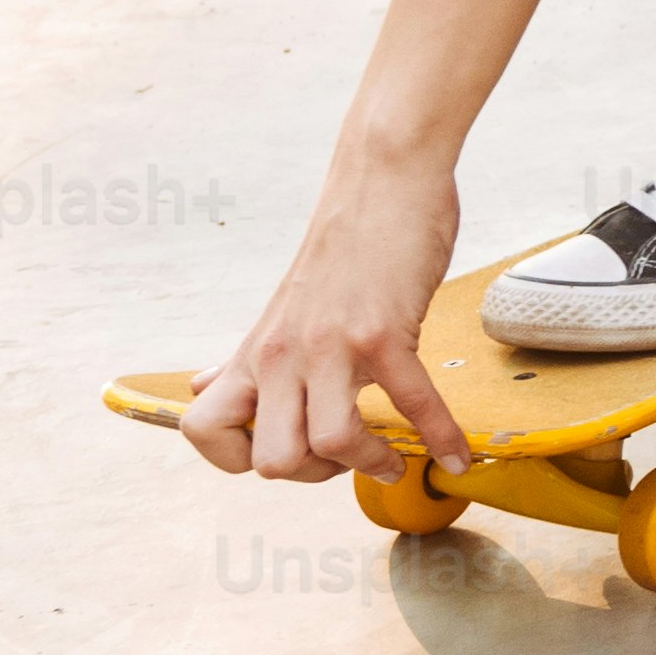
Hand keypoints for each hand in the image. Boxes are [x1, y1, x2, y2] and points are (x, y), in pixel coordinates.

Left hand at [187, 147, 470, 484]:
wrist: (383, 179)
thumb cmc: (344, 244)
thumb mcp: (279, 310)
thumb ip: (243, 359)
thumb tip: (199, 388)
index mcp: (255, 355)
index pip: (205, 432)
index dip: (240, 461)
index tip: (290, 453)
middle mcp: (282, 357)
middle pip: (271, 460)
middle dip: (315, 475)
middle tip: (349, 456)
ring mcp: (330, 346)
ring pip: (329, 443)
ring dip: (370, 465)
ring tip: (393, 457)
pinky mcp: (383, 332)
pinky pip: (412, 404)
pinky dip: (440, 438)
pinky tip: (456, 455)